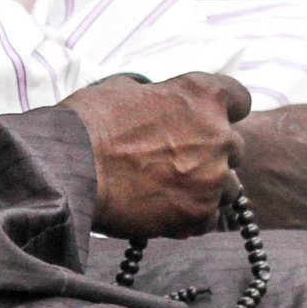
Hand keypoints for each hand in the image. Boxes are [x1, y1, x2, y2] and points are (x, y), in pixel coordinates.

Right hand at [62, 71, 248, 240]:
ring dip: (205, 187)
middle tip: (175, 160)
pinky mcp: (198, 215)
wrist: (66, 170)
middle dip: (210, 153)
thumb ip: (153, 95)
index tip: (205, 121)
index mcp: (201, 95)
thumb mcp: (120, 89)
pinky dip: (189, 215)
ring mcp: (212, 178)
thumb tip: (152, 100)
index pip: (240, 98)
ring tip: (167, 189)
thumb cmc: (86, 125)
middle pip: (234, 146)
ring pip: (227, 187)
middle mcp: (218, 135)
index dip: (222, 110)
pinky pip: (208, 218)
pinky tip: (161, 209)